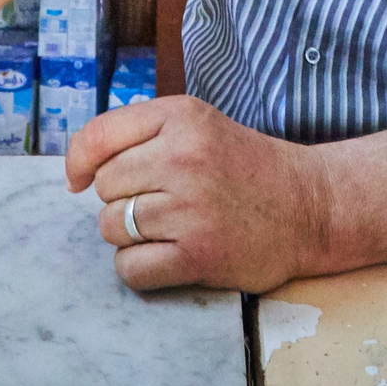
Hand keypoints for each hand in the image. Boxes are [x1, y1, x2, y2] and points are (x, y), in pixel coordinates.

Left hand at [65, 96, 329, 293]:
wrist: (311, 205)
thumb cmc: (245, 167)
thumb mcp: (198, 126)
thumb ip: (142, 134)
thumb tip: (76, 172)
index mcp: (181, 117)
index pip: (97, 137)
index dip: (78, 161)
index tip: (78, 179)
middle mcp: (183, 157)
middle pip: (104, 187)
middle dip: (122, 198)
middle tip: (162, 201)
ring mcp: (191, 207)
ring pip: (112, 227)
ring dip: (131, 234)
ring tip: (169, 228)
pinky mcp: (199, 254)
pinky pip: (130, 268)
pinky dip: (139, 269)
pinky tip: (168, 256)